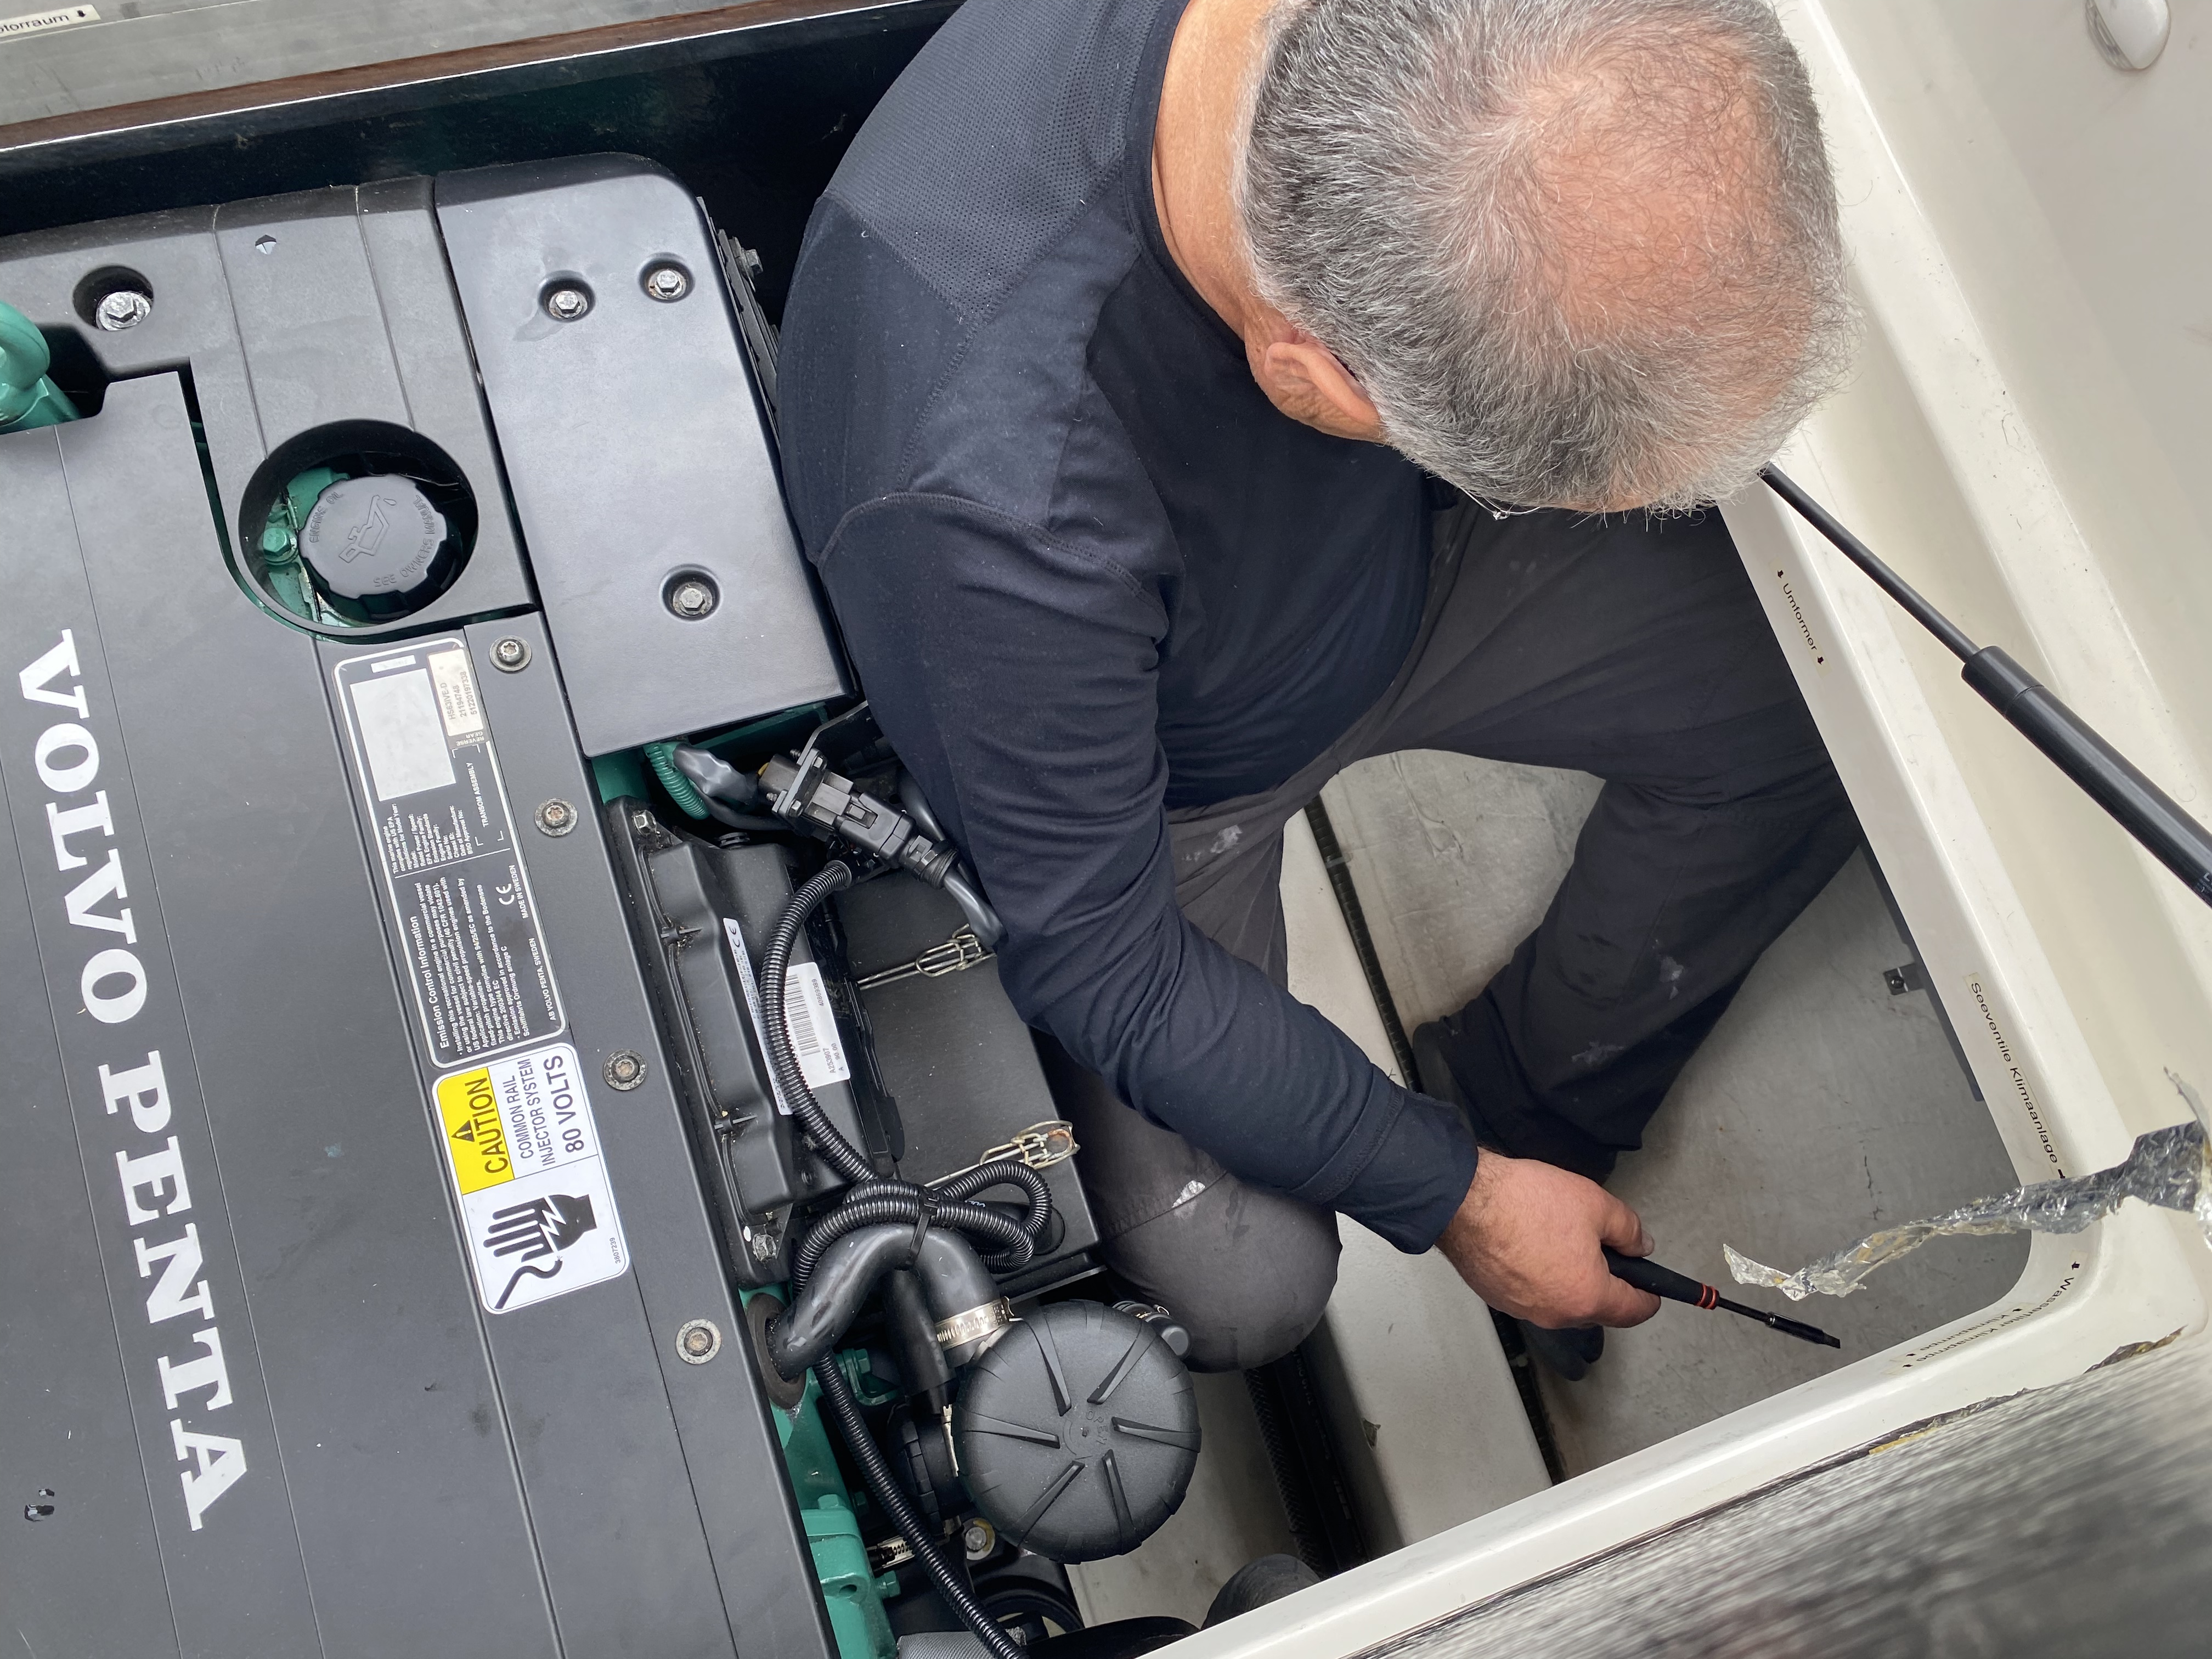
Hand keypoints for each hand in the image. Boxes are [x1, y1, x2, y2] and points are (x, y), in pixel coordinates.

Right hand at [1436, 1150, 1660, 1328]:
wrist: (1464, 1201)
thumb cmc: (1526, 1202)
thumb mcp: (1595, 1204)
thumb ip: (1628, 1230)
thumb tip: (1640, 1246)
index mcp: (1587, 1297)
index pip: (1633, 1311)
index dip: (1650, 1297)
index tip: (1654, 1288)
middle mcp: (1556, 1314)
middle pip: (1596, 1308)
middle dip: (1606, 1283)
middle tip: (1601, 1246)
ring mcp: (1524, 1309)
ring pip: (1562, 1301)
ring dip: (1570, 1279)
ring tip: (1560, 1238)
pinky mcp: (1498, 1298)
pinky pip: (1532, 1294)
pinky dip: (1540, 1276)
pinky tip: (1530, 1243)